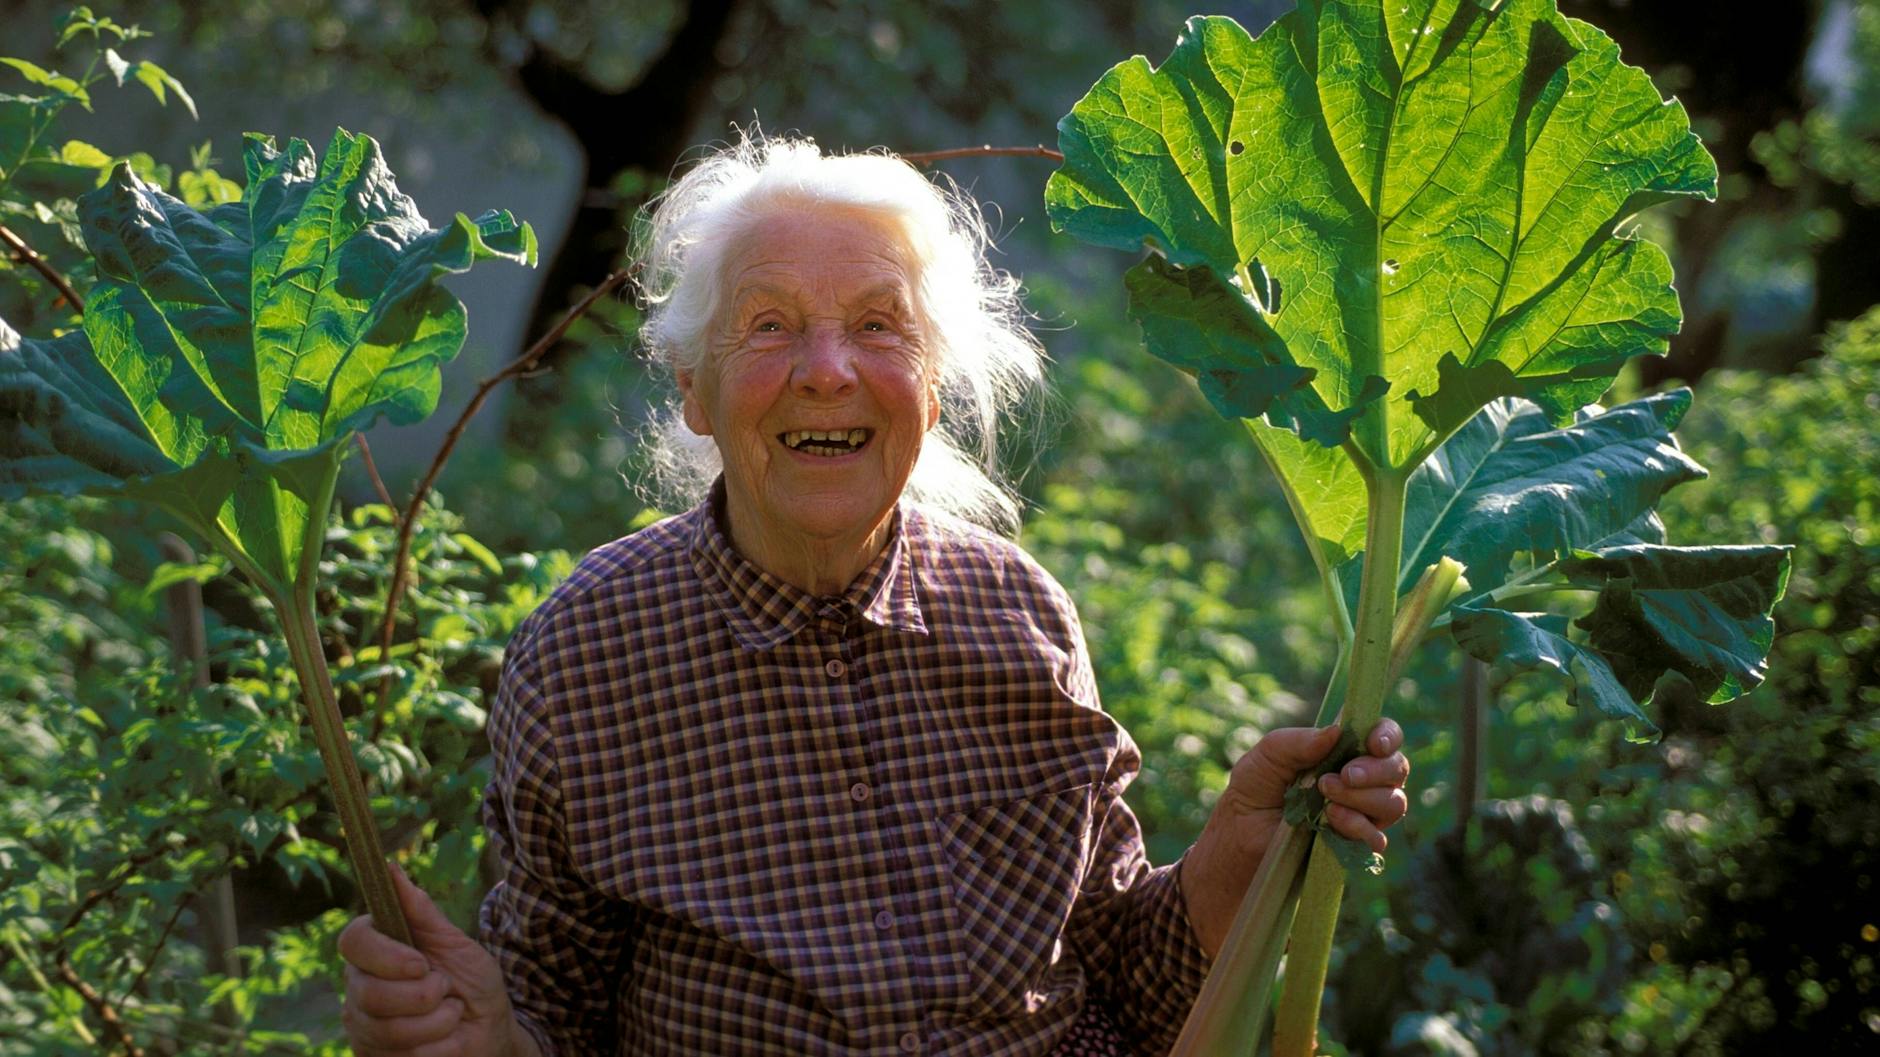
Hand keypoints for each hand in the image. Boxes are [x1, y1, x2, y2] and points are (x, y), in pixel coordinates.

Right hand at [338, 864, 522, 1056]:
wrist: (490, 1030)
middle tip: (447, 991)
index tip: (422, 964)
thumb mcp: (455, 943)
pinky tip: (445, 1041)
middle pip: (368, 992)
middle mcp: (359, 987)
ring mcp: (363, 1027)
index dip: (386, 955)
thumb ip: (421, 911)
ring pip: (386, 1030)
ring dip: (437, 1024)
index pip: (352, 941)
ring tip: (451, 1014)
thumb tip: (391, 869)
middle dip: (423, 996)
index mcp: (376, 950)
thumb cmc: (472, 982)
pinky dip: (437, 1049)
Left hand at [1179, 720, 1410, 957]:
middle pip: (1397, 769)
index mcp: (1341, 752)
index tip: (1373, 742)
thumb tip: (1336, 731)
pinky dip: (1359, 827)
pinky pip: (1378, 836)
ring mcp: (1361, 815)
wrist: (1239, 844)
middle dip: (1375, 770)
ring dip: (1363, 799)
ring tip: (1326, 800)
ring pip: (1393, 802)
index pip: (1382, 736)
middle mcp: (1360, 782)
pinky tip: (1331, 823)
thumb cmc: (1251, 795)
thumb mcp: (1265, 759)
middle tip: (1338, 778)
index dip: (1387, 735)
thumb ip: (1296, 742)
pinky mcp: (1355, 845)